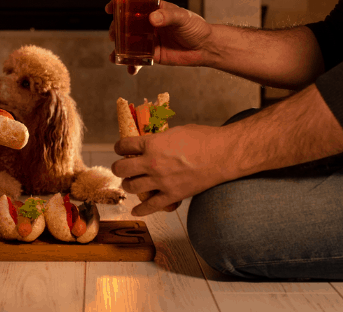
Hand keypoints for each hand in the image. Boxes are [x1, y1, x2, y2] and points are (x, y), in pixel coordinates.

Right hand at [105, 0, 213, 74]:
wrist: (205, 48)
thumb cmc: (195, 27)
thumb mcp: (183, 18)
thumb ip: (168, 16)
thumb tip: (152, 18)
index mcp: (154, 10)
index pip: (133, 5)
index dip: (119, 5)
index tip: (110, 8)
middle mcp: (148, 24)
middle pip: (126, 25)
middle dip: (115, 30)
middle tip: (113, 35)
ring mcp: (148, 40)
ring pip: (128, 43)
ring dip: (119, 49)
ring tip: (114, 55)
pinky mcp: (152, 55)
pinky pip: (137, 60)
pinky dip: (132, 65)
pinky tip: (130, 69)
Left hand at [111, 124, 229, 215]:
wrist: (223, 155)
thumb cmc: (203, 139)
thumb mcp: (176, 131)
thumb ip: (160, 139)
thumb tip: (151, 142)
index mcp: (152, 144)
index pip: (124, 145)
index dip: (119, 147)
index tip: (121, 148)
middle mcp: (152, 163)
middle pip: (121, 168)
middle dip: (119, 168)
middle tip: (122, 167)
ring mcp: (161, 181)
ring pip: (131, 187)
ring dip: (128, 185)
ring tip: (131, 183)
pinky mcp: (172, 195)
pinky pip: (150, 207)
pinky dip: (141, 210)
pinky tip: (136, 211)